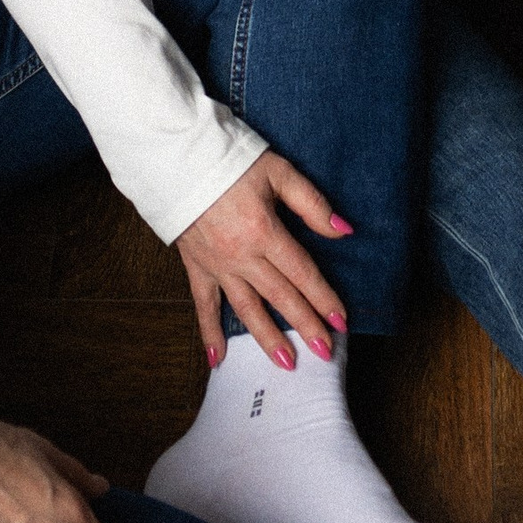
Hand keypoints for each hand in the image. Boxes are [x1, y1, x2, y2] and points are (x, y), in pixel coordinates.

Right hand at [174, 153, 351, 368]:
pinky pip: (203, 305)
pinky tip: (218, 359)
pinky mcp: (196, 267)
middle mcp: (241, 255)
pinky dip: (209, 333)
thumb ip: (311, 204)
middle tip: (325, 353)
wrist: (178, 158)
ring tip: (287, 364)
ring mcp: (217, 265)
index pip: (302, 272)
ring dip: (268, 339)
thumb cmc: (232, 160)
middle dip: (305, 325)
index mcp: (264, 231)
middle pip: (280, 296)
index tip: (341, 322)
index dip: (323, 298)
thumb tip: (344, 230)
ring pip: (246, 309)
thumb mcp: (278, 171)